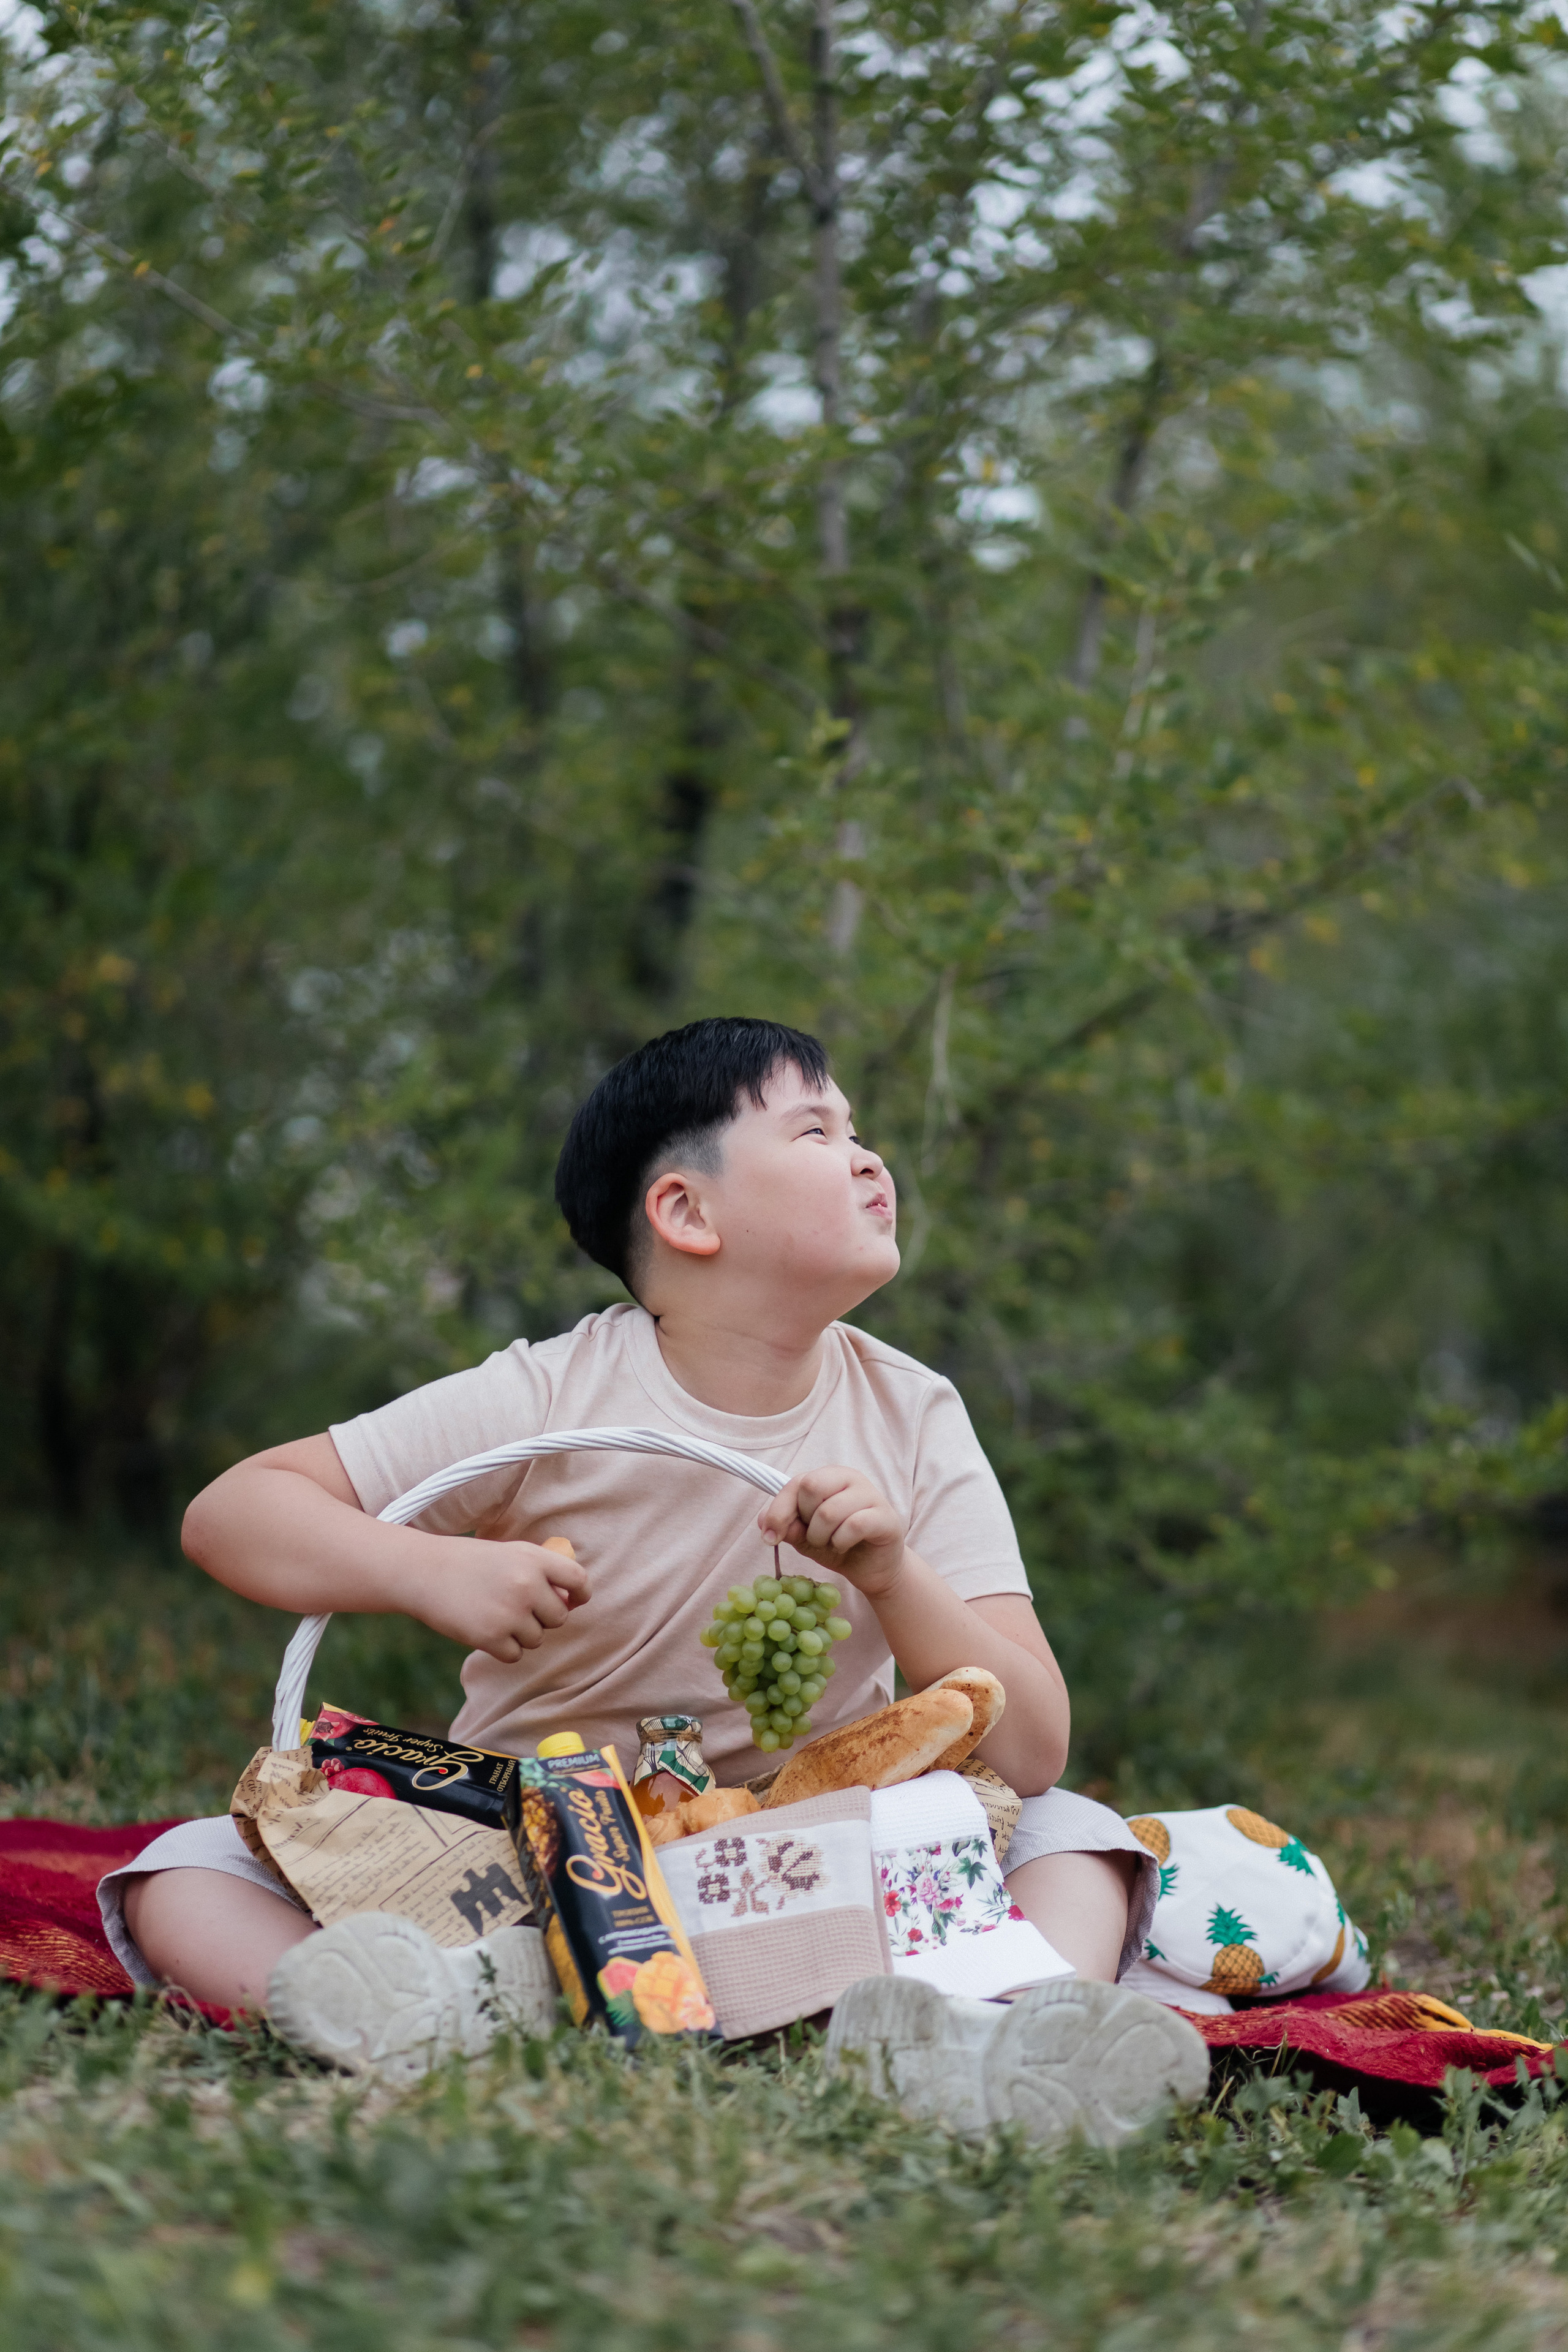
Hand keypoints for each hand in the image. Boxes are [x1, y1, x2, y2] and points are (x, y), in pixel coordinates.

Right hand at [412, 1537, 590, 1662]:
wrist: (423, 1571)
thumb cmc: (469, 1562)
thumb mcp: (510, 1553)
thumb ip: (541, 1571)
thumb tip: (572, 1601)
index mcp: (534, 1559)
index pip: (578, 1580)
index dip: (580, 1594)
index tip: (574, 1600)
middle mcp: (527, 1585)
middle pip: (559, 1617)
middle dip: (543, 1618)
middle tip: (517, 1608)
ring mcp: (510, 1613)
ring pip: (537, 1639)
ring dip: (521, 1634)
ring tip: (495, 1615)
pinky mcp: (491, 1637)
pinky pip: (515, 1655)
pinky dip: (503, 1649)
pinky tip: (485, 1630)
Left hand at [758, 1466, 906, 1597]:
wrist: (873, 1569)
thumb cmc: (839, 1545)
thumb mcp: (805, 1538)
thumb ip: (788, 1527)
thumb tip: (763, 1522)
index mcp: (829, 1476)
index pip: (796, 1483)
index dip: (778, 1511)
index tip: (769, 1537)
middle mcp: (851, 1478)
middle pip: (811, 1487)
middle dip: (805, 1521)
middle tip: (815, 1536)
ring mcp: (871, 1495)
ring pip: (829, 1511)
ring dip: (822, 1537)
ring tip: (831, 1543)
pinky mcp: (885, 1517)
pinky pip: (854, 1525)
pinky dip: (841, 1542)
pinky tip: (845, 1545)